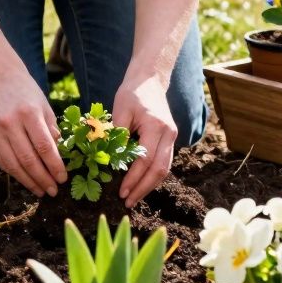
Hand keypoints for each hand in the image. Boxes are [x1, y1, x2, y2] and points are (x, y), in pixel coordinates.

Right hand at [0, 67, 66, 196]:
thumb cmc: (28, 94)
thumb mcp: (45, 107)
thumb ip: (52, 132)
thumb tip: (58, 158)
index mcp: (29, 113)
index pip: (44, 147)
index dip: (54, 166)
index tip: (63, 178)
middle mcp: (9, 123)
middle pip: (28, 159)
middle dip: (43, 179)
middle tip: (53, 191)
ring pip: (13, 165)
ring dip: (29, 181)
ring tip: (41, 190)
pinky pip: (2, 162)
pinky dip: (15, 173)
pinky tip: (26, 180)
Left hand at [113, 74, 176, 207]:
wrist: (150, 80)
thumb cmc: (132, 93)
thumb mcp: (120, 109)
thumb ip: (116, 135)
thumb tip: (109, 161)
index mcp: (156, 126)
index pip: (145, 160)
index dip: (133, 178)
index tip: (121, 192)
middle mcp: (168, 134)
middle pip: (159, 170)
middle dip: (143, 189)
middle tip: (127, 202)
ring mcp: (172, 137)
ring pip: (164, 169)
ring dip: (149, 186)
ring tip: (133, 198)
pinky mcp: (169, 140)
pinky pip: (163, 162)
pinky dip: (152, 176)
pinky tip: (140, 185)